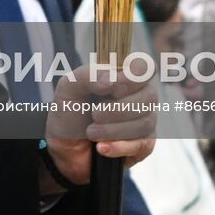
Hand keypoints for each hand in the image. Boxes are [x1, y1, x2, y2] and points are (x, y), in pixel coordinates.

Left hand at [41, 59, 156, 190]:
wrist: (65, 145)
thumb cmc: (71, 111)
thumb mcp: (69, 86)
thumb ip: (88, 75)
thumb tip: (110, 80)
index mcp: (124, 74)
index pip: (146, 67)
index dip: (133, 78)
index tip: (112, 89)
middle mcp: (140, 94)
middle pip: (149, 96)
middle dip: (117, 109)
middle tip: (94, 114)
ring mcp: (145, 119)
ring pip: (144, 123)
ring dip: (113, 130)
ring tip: (91, 132)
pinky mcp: (143, 145)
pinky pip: (141, 145)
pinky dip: (118, 147)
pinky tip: (101, 147)